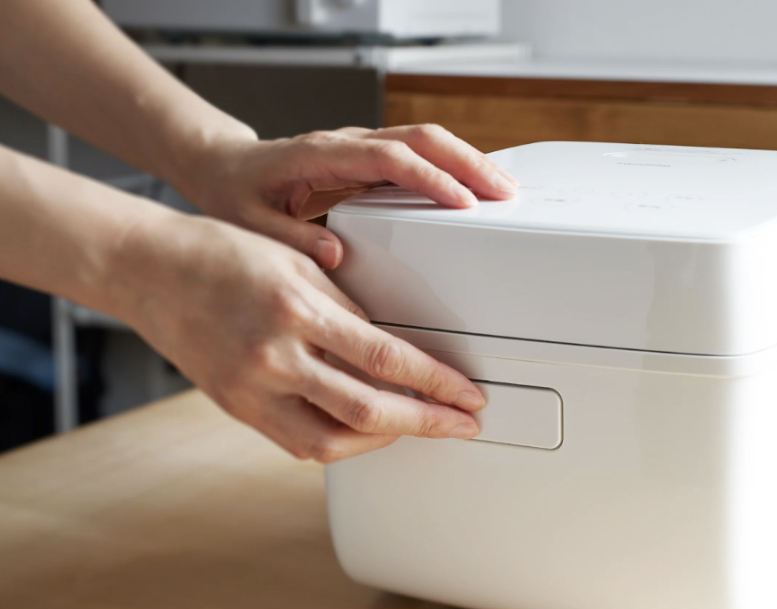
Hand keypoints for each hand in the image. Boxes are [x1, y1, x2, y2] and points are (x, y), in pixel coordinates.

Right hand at [110, 209, 485, 461]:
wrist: (150, 271)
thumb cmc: (223, 255)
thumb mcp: (298, 264)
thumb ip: (348, 309)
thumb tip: (396, 349)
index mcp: (296, 311)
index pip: (386, 358)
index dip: (436, 382)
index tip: (467, 394)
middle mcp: (273, 358)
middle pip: (368, 410)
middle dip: (427, 422)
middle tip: (462, 424)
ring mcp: (251, 391)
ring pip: (333, 442)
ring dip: (385, 440)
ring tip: (418, 427)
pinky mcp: (238, 410)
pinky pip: (299, 445)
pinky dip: (341, 443)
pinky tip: (367, 432)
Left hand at [179, 124, 518, 268]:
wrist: (224, 167)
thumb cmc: (235, 194)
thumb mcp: (250, 225)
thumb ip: (290, 240)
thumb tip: (335, 253)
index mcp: (319, 154)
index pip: (387, 158)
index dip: (429, 178)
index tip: (462, 202)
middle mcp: (346, 142)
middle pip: (420, 138)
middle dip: (468, 163)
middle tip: (504, 193)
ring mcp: (361, 146)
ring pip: (426, 140)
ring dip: (468, 161)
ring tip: (503, 190)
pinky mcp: (369, 156)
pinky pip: (419, 153)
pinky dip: (452, 166)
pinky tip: (474, 187)